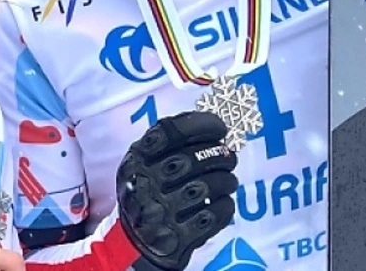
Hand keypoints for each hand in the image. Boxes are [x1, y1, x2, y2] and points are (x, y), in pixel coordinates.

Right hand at [116, 111, 238, 270]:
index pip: (173, 131)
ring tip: (228, 181)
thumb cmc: (147, 190)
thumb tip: (212, 126)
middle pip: (194, 159)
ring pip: (208, 186)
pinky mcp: (178, 237)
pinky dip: (224, 206)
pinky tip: (221, 202)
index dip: (203, 125)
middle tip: (230, 158)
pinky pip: (214, 214)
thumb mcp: (143, 161)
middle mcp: (146, 182)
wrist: (135, 241)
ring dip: (227, 181)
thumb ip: (168, 141)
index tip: (220, 128)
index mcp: (138, 158)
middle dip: (221, 156)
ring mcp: (161, 211)